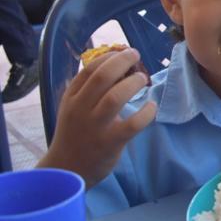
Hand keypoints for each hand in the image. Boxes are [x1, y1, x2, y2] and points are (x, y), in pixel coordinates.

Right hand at [39, 47, 156, 187]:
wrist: (68, 168)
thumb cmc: (76, 133)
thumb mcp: (74, 108)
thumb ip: (90, 89)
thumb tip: (118, 65)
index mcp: (71, 97)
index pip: (89, 69)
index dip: (110, 56)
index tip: (125, 51)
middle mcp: (80, 109)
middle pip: (102, 76)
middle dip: (123, 61)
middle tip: (136, 56)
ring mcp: (95, 126)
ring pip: (116, 97)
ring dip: (133, 83)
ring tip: (142, 79)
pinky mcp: (110, 142)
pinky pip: (133, 124)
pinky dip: (146, 113)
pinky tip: (152, 107)